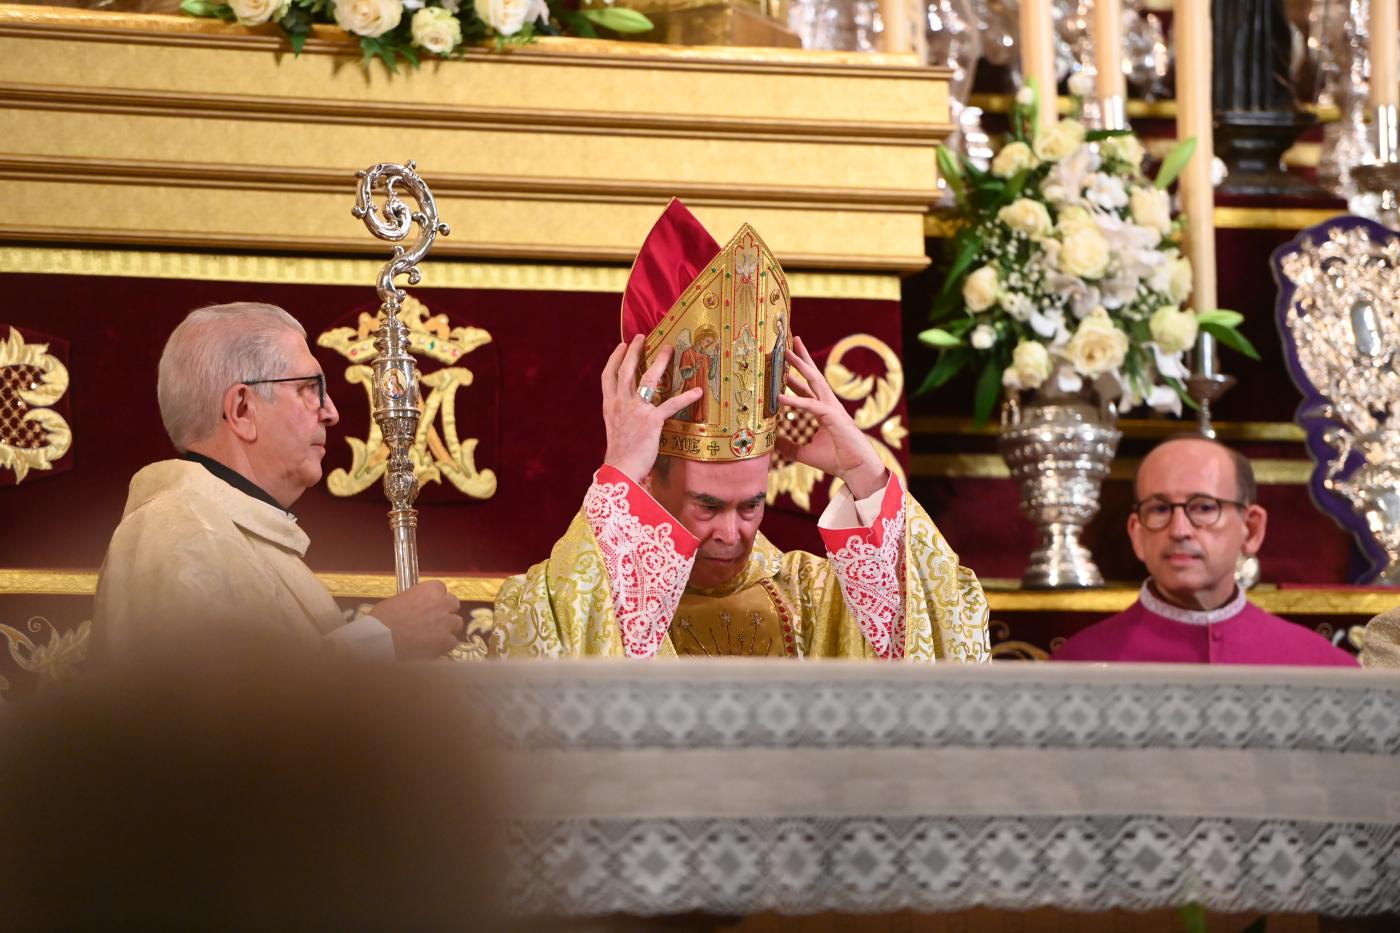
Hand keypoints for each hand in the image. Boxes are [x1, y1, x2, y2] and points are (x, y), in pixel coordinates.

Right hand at [372, 580, 463, 659]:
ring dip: (448, 627)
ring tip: (434, 635)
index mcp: (429, 590)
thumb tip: (415, 606)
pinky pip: (452, 642)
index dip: (435, 597)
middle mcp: (442, 603)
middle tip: (434, 619)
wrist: (381, 640)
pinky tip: (433, 648)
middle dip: (446, 610)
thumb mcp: (397, 601)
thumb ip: (413, 600)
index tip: (429, 603)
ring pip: (457, 623)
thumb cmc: (382, 619)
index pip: (441, 588)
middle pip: (453, 603)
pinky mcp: (446, 641)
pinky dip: (445, 645)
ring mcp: (446, 623)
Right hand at [601, 335, 702, 481]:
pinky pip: (671, 405)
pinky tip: (697, 391)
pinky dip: (686, 397)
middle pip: (626, 370)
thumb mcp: (614, 427)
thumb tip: (629, 405)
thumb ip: (620, 413)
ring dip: (659, 362)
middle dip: (634, 351)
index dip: (615, 358)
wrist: (621, 468)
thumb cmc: (620, 452)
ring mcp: (636, 410)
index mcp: (610, 405)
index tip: (622, 346)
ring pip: (647, 379)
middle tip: (642, 337)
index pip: (608, 376)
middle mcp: (621, 403)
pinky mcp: (652, 421)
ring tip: (668, 349)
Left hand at [777, 336, 887, 499]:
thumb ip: (789, 446)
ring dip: (799, 366)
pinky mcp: (833, 417)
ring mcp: (832, 408)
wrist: (857, 470)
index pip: (807, 388)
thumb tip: (772, 442)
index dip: (795, 376)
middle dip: (800, 359)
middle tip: (788, 344)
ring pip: (814, 381)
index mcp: (824, 410)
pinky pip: (810, 405)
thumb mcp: (805, 453)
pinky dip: (795, 400)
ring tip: (785, 353)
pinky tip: (779, 396)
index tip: (783, 364)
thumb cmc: (837, 460)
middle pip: (813, 376)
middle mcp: (828, 405)